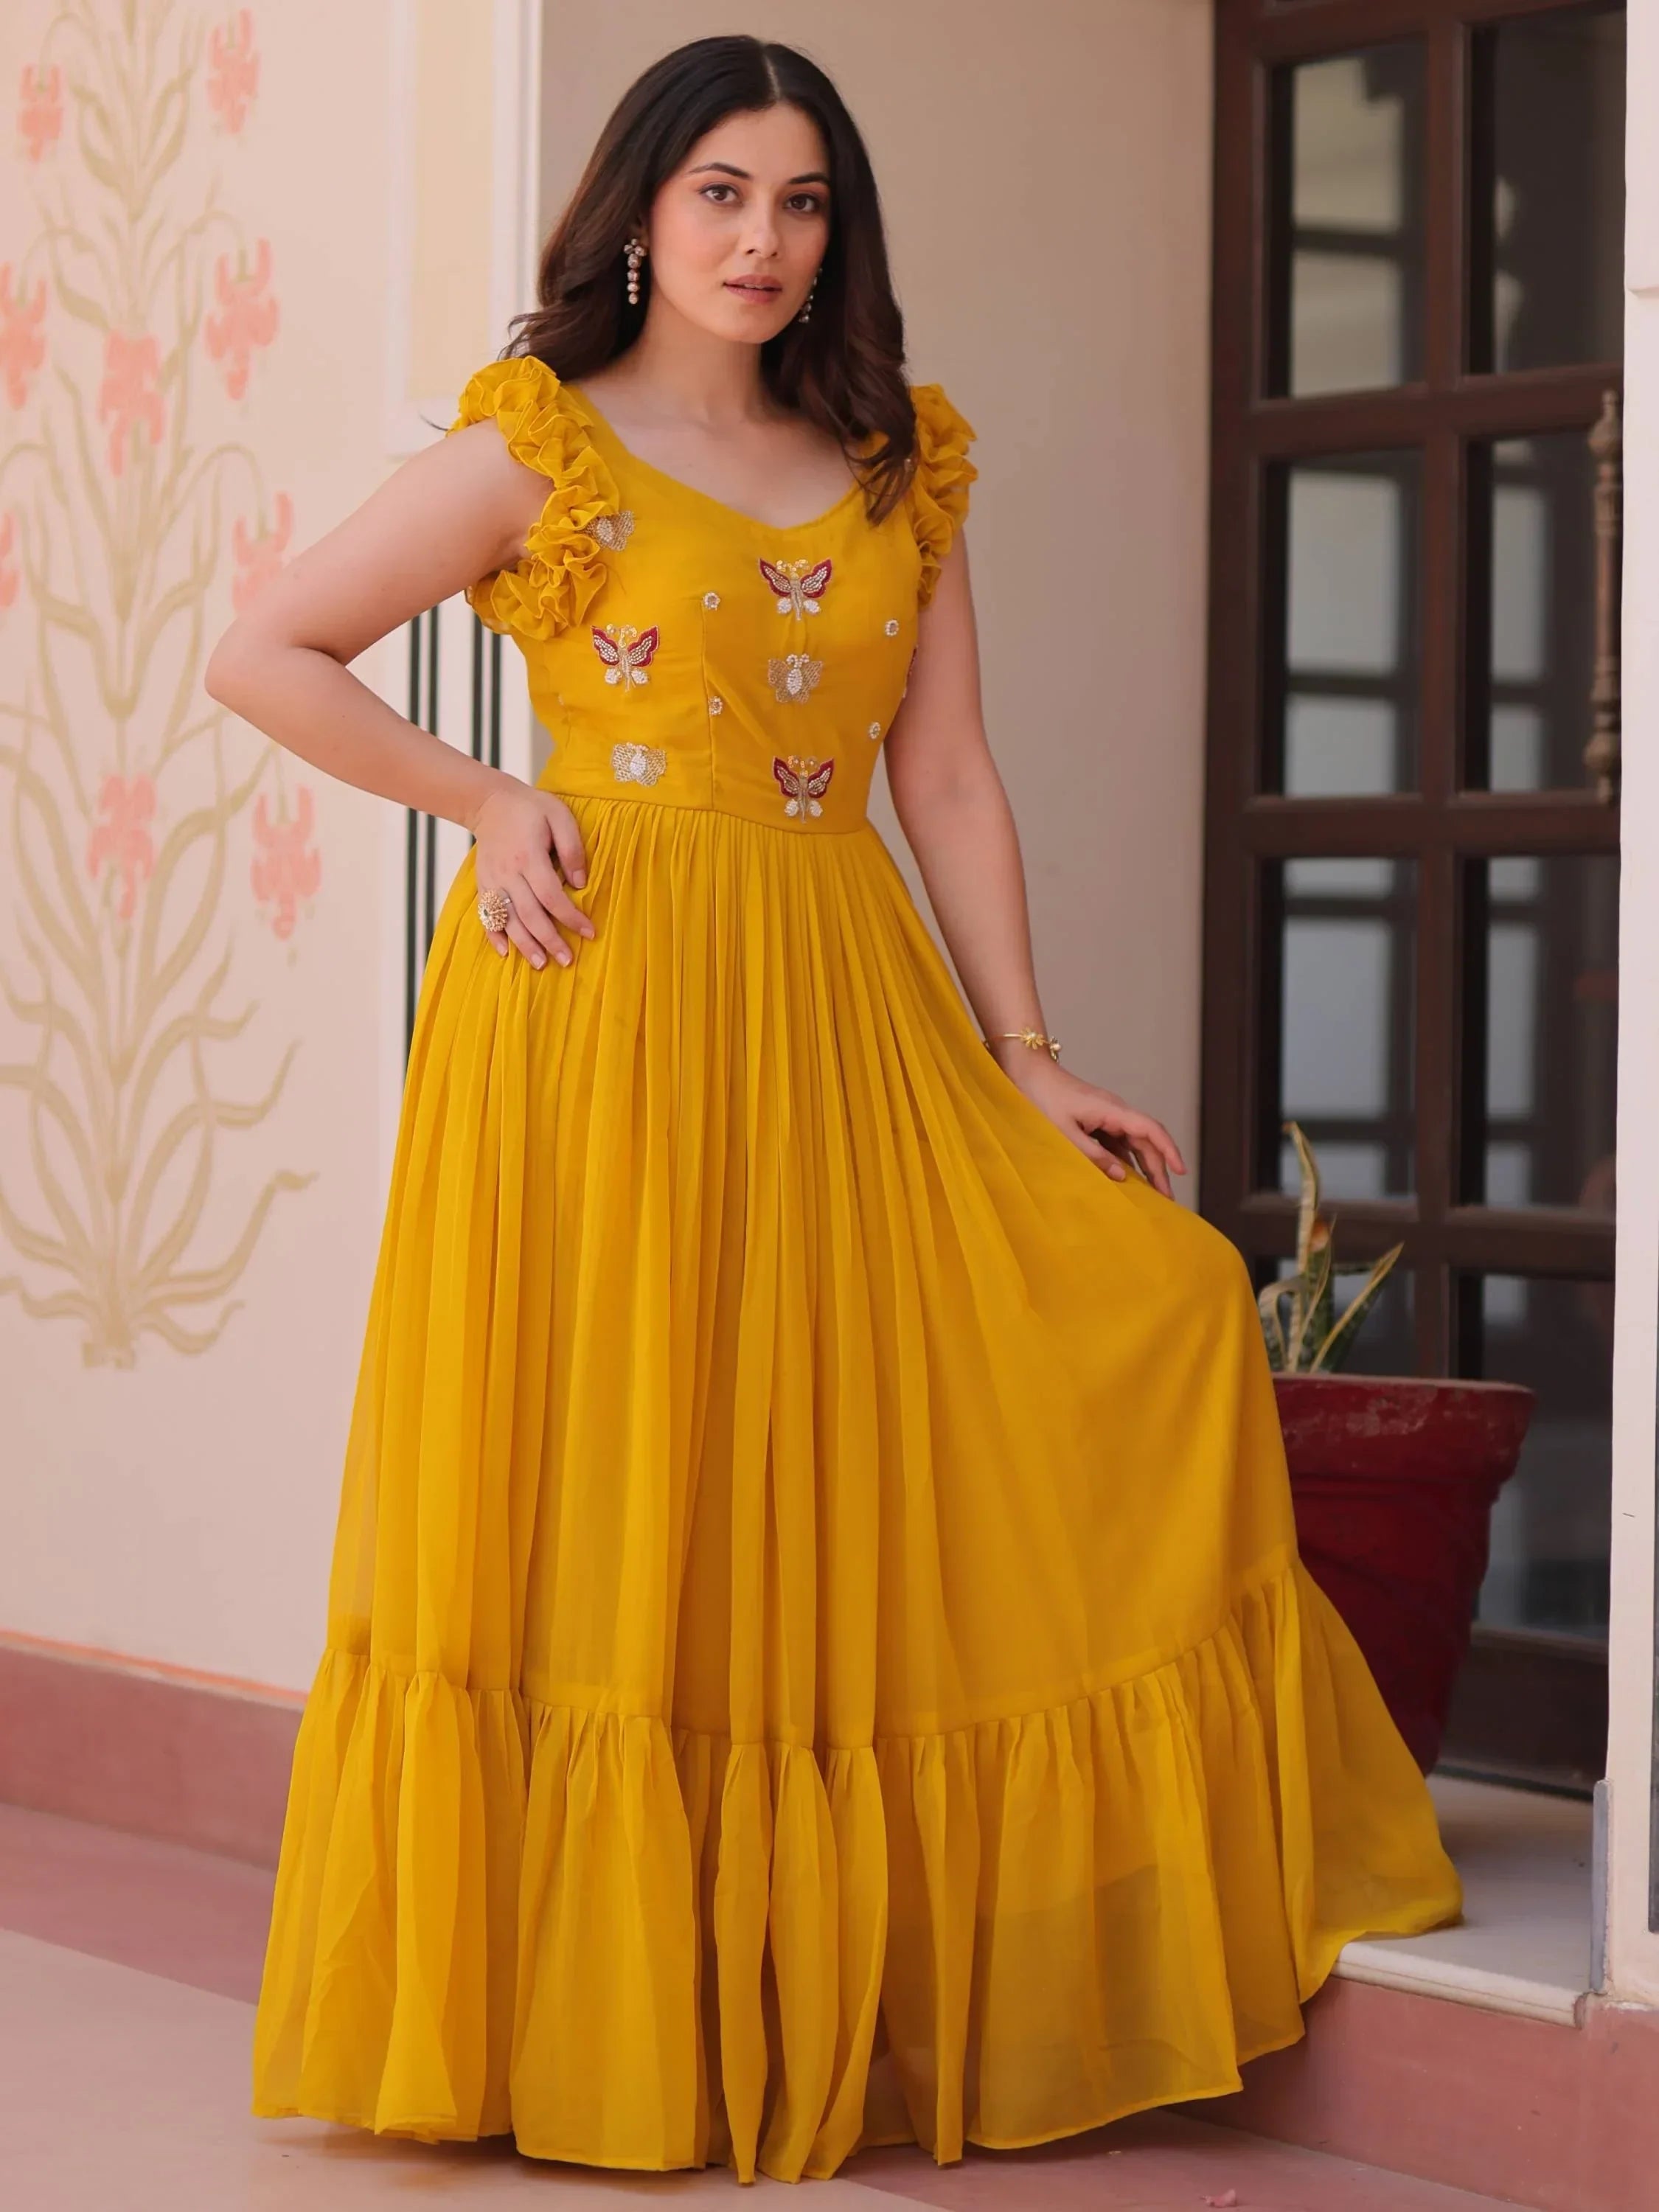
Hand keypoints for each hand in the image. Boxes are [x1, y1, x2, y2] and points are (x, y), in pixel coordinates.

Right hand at [467, 778, 595, 968]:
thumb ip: (572, 849)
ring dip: (525, 945)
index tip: (589, 932)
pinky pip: (487, 915)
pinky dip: (494, 935)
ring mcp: (492, 881)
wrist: (490, 803)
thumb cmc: (531, 809)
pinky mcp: (483, 884)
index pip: (551, 896)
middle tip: (567, 960)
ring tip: (541, 964)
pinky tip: (505, 953)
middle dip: (550, 940)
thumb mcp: (560, 816)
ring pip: (508, 920)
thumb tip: (581, 884)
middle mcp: (508, 873)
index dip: (570, 917)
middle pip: (530, 914)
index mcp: (529, 856)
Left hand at [991, 1047, 1186, 1196]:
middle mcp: (1116, 1111)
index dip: (1169, 1151)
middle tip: (1166, 1197)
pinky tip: (1127, 1179)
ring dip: (1144, 1166)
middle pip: (1146, 1141)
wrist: (1028, 1073)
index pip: (1151, 1130)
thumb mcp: (1065, 1133)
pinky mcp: (1098, 1120)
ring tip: (1152, 1193)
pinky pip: (1118, 1142)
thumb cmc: (1042, 1098)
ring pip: (1134, 1143)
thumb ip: (1093, 1155)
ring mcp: (1108, 1115)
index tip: (1182, 1171)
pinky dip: (1126, 1160)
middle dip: (1159, 1168)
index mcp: (1112, 1110)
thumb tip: (1121, 1177)